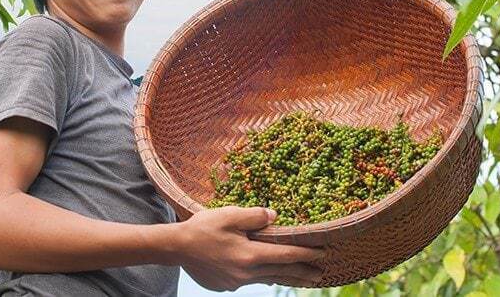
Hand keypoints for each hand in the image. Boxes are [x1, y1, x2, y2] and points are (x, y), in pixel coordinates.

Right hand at [177, 206, 325, 291]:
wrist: (175, 248)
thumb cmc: (202, 228)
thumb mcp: (229, 214)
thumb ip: (254, 216)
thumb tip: (275, 216)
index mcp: (250, 255)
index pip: (286, 256)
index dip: (307, 254)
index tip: (324, 253)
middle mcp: (246, 273)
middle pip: (281, 272)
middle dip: (303, 272)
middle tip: (321, 273)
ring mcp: (236, 282)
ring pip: (267, 279)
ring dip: (286, 277)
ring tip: (301, 277)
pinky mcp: (226, 285)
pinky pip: (251, 281)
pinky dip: (264, 277)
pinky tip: (268, 277)